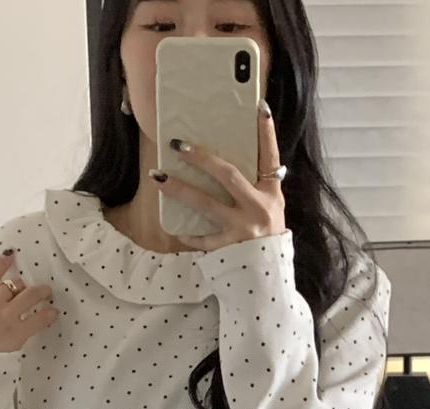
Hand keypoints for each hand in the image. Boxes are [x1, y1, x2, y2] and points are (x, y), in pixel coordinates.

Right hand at [0, 249, 58, 352]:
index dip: (2, 263)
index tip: (11, 256)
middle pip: (13, 284)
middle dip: (23, 286)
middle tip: (32, 289)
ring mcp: (5, 316)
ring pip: (28, 294)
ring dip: (40, 292)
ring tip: (47, 293)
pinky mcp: (17, 332)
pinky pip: (38, 318)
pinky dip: (48, 314)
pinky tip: (52, 313)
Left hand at [152, 101, 286, 250]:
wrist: (269, 279)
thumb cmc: (266, 239)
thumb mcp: (270, 210)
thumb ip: (254, 189)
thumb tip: (225, 165)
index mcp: (271, 194)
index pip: (270, 157)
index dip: (266, 133)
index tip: (258, 107)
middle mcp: (259, 208)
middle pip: (228, 175)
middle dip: (202, 159)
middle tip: (179, 145)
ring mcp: (244, 229)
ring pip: (206, 204)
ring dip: (180, 189)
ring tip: (158, 177)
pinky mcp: (230, 248)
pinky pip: (203, 239)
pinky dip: (190, 234)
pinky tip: (176, 229)